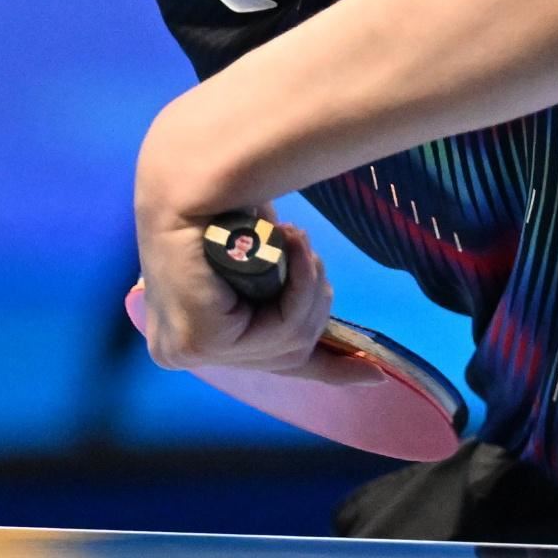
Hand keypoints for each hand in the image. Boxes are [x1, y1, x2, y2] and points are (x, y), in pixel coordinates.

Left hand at [132, 195, 330, 375]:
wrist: (184, 180)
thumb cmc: (217, 208)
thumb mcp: (261, 262)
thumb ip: (282, 294)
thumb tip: (329, 312)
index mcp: (193, 338)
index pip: (264, 364)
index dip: (329, 370)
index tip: (374, 377)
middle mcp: (182, 353)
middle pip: (289, 353)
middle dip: (315, 302)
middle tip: (311, 256)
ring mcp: (186, 352)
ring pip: (291, 341)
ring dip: (309, 286)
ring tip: (299, 241)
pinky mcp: (200, 342)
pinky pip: (279, 328)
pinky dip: (298, 286)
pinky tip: (294, 248)